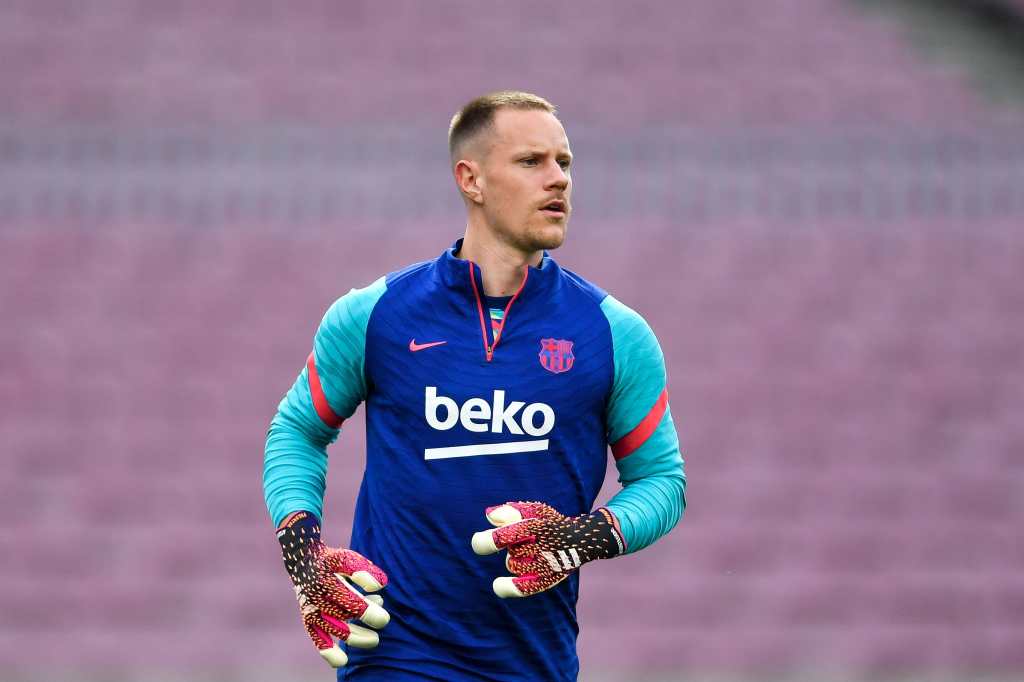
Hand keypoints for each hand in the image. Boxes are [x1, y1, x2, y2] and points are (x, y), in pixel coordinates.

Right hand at [277, 511, 389, 666]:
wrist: (303, 561)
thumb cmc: (332, 561)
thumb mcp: (347, 558)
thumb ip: (364, 571)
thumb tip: (380, 587)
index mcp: (328, 581)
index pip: (350, 602)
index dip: (368, 614)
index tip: (384, 619)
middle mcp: (317, 598)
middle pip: (343, 618)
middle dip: (364, 627)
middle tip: (382, 625)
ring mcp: (312, 610)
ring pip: (333, 630)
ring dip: (355, 638)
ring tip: (374, 640)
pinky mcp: (308, 619)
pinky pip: (316, 638)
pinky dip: (327, 651)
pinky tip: (341, 661)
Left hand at [471, 501, 624, 597]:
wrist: (582, 540)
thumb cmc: (551, 523)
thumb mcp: (534, 511)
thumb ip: (510, 512)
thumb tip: (489, 516)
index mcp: (539, 525)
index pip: (508, 535)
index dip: (489, 540)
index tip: (478, 541)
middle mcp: (543, 546)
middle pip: (511, 550)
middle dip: (512, 545)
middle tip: (526, 540)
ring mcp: (547, 564)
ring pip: (513, 564)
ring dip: (515, 559)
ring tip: (532, 551)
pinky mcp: (548, 579)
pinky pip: (524, 587)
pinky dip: (509, 588)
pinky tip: (497, 585)